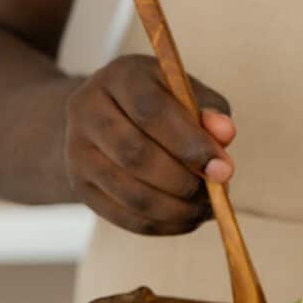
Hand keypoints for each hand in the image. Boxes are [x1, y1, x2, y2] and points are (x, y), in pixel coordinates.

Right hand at [65, 55, 235, 234]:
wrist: (106, 117)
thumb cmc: (159, 102)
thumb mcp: (185, 93)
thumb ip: (209, 110)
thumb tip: (225, 135)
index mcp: (118, 77)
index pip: (150, 110)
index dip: (189, 143)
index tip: (223, 167)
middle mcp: (87, 110)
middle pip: (135, 154)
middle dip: (184, 180)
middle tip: (217, 191)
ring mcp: (77, 152)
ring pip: (130, 193)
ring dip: (177, 208)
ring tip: (207, 207)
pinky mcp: (82, 188)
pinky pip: (125, 218)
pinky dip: (163, 225)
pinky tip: (188, 218)